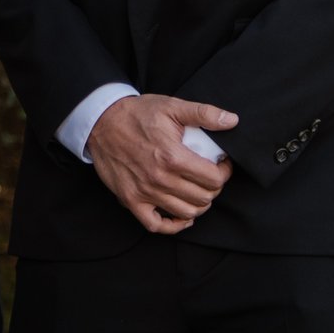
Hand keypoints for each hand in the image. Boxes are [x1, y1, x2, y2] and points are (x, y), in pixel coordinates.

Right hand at [87, 93, 236, 234]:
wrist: (101, 122)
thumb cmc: (136, 114)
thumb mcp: (172, 106)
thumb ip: (204, 113)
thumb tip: (232, 120)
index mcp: (173, 157)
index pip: (214, 179)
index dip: (224, 172)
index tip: (221, 164)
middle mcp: (160, 179)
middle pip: (204, 198)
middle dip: (213, 188)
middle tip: (210, 176)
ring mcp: (144, 192)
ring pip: (186, 213)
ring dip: (198, 205)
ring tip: (198, 191)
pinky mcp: (131, 200)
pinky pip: (156, 225)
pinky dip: (173, 225)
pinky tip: (182, 216)